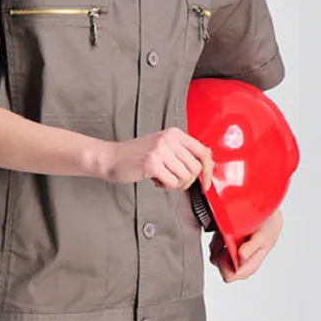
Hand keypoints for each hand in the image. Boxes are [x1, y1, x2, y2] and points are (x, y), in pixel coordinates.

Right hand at [98, 127, 212, 189]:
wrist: (111, 158)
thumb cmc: (136, 155)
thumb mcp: (163, 146)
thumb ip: (183, 153)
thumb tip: (208, 164)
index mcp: (175, 133)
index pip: (203, 151)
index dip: (209, 170)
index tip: (207, 183)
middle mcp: (169, 139)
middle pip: (196, 168)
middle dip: (188, 181)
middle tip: (174, 181)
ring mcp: (160, 150)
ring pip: (185, 177)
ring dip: (175, 184)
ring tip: (162, 179)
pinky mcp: (152, 163)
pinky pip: (173, 183)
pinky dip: (166, 186)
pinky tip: (156, 181)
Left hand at [210, 209, 283, 283]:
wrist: (269, 217)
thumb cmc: (268, 229)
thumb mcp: (262, 237)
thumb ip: (251, 248)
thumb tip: (241, 257)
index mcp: (248, 266)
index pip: (229, 275)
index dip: (225, 263)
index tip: (229, 248)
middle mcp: (239, 264)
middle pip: (219, 265)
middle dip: (221, 249)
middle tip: (230, 236)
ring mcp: (232, 255)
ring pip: (215, 254)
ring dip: (220, 241)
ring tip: (231, 230)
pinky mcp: (227, 246)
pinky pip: (214, 245)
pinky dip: (218, 236)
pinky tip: (228, 229)